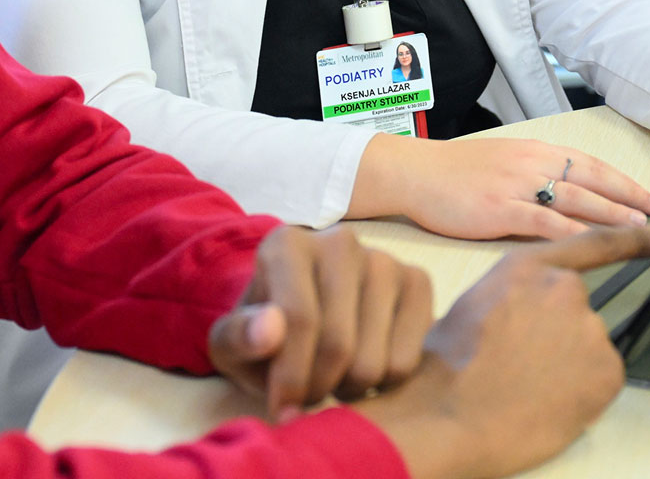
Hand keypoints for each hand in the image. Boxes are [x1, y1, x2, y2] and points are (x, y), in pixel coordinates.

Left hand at [207, 225, 433, 419]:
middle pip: (338, 344)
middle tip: (305, 397)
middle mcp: (340, 240)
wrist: (305, 324)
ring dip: (347, 390)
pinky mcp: (417, 282)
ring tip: (330, 380)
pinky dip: (382, 385)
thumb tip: (270, 330)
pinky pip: (406, 361)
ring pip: (373, 360)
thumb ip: (238, 338)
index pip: (299, 318)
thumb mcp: (231, 344)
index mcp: (287, 244)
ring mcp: (385, 260)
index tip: (282, 408)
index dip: (290, 377)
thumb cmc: (263, 335)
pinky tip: (361, 368)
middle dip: (317, 388)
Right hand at [360, 224, 649, 478]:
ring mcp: (590, 329)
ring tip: (525, 385)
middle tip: (522, 365)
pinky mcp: (606, 371)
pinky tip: (545, 400)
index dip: (636, 241)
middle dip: (557, 335)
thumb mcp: (472, 305)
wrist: (448, 416)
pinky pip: (598, 380)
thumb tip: (524, 314)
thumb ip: (513, 296)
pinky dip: (579, 392)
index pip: (594, 245)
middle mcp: (564, 289)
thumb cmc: (444, 367)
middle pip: (576, 311)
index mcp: (527, 267)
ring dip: (566, 365)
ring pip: (585, 349)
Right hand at [364, 133, 649, 240]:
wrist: (413, 173)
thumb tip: (569, 194)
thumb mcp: (502, 163)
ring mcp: (516, 186)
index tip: (648, 196)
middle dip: (629, 197)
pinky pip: (544, 221)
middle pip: (592, 179)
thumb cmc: (453, 173)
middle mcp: (531, 163)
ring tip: (639, 228)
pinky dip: (573, 232)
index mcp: (534, 151)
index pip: (590, 164)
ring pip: (576, 199)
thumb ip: (535, 176)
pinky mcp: (499, 209)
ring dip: (611, 214)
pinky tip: (593, 243)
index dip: (623, 181)